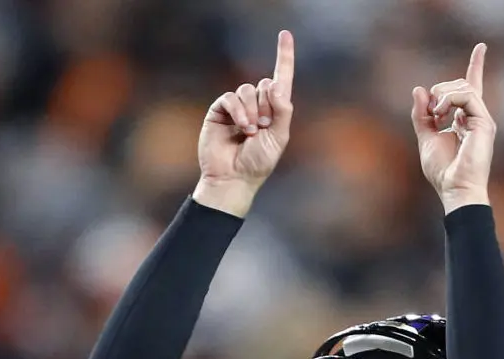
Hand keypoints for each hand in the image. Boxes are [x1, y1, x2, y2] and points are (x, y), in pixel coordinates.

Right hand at [193, 30, 294, 216]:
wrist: (233, 178)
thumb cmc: (258, 163)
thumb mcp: (279, 137)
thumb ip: (282, 110)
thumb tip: (272, 84)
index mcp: (274, 109)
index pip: (281, 77)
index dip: (284, 56)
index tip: (285, 34)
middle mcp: (256, 105)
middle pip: (263, 84)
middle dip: (266, 105)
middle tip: (263, 128)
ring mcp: (236, 108)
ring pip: (247, 89)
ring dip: (252, 110)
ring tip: (251, 131)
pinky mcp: (219, 111)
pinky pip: (230, 98)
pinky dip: (238, 110)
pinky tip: (241, 127)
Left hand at [411, 43, 494, 212]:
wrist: (454, 188)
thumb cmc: (442, 170)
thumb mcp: (425, 138)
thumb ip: (422, 115)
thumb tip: (419, 89)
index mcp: (465, 118)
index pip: (471, 87)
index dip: (476, 66)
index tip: (481, 47)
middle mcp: (477, 116)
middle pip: (461, 84)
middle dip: (439, 90)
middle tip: (430, 112)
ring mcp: (482, 118)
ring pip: (464, 86)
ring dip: (442, 95)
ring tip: (435, 115)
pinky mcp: (485, 122)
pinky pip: (467, 95)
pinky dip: (449, 100)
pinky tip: (441, 115)